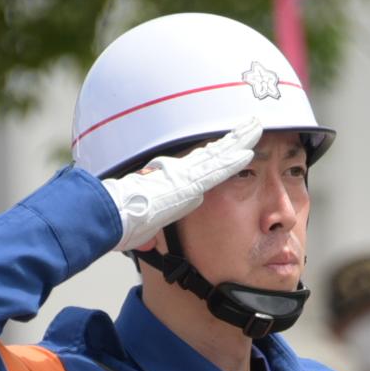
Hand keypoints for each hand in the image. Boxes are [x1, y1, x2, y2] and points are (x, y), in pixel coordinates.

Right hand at [103, 117, 261, 251]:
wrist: (112, 214)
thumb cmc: (121, 221)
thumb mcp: (140, 230)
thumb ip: (148, 235)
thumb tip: (148, 244)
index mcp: (170, 180)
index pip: (200, 165)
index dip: (218, 155)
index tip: (231, 147)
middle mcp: (179, 171)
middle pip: (213, 152)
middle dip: (233, 139)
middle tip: (251, 125)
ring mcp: (185, 174)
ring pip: (219, 154)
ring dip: (239, 141)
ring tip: (256, 127)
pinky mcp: (188, 183)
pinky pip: (216, 170)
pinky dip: (232, 161)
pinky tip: (249, 152)